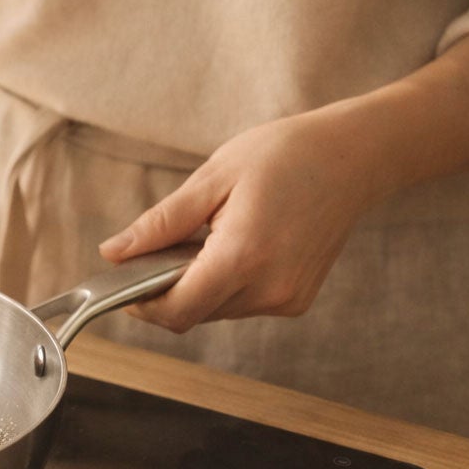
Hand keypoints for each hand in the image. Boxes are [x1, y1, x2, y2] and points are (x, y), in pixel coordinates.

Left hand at [98, 108, 390, 331]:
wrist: (355, 156)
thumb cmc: (284, 155)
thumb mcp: (212, 179)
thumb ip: (160, 223)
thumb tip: (113, 253)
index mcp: (243, 256)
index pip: (177, 310)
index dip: (142, 304)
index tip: (123, 283)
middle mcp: (269, 288)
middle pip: (193, 314)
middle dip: (165, 291)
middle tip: (158, 249)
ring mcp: (287, 298)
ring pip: (216, 311)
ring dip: (196, 287)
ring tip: (202, 240)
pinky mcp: (297, 299)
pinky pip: (243, 304)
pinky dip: (225, 285)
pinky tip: (233, 247)